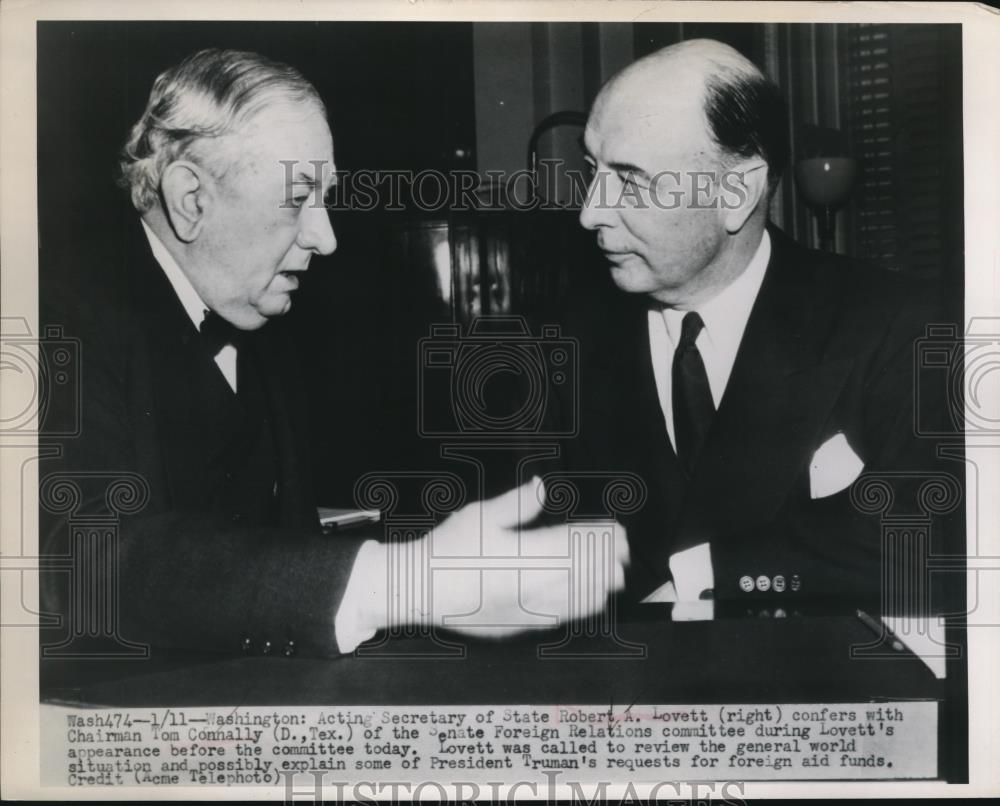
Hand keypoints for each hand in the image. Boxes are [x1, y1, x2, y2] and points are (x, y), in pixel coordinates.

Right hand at [419, 477, 629, 637]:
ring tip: (616, 576)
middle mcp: (527, 584)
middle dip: (605, 560)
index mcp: (521, 553)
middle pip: (580, 572)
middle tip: (625, 551)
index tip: (617, 531)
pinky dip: (579, 608)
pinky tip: (590, 602)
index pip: (572, 544)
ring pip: (574, 599)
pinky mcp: (516, 627)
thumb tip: (542, 487)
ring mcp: (523, 609)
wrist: (419, 589)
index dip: (599, 537)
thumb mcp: (479, 516)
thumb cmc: (446, 549)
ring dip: (598, 585)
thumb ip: (515, 504)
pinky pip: (558, 619)